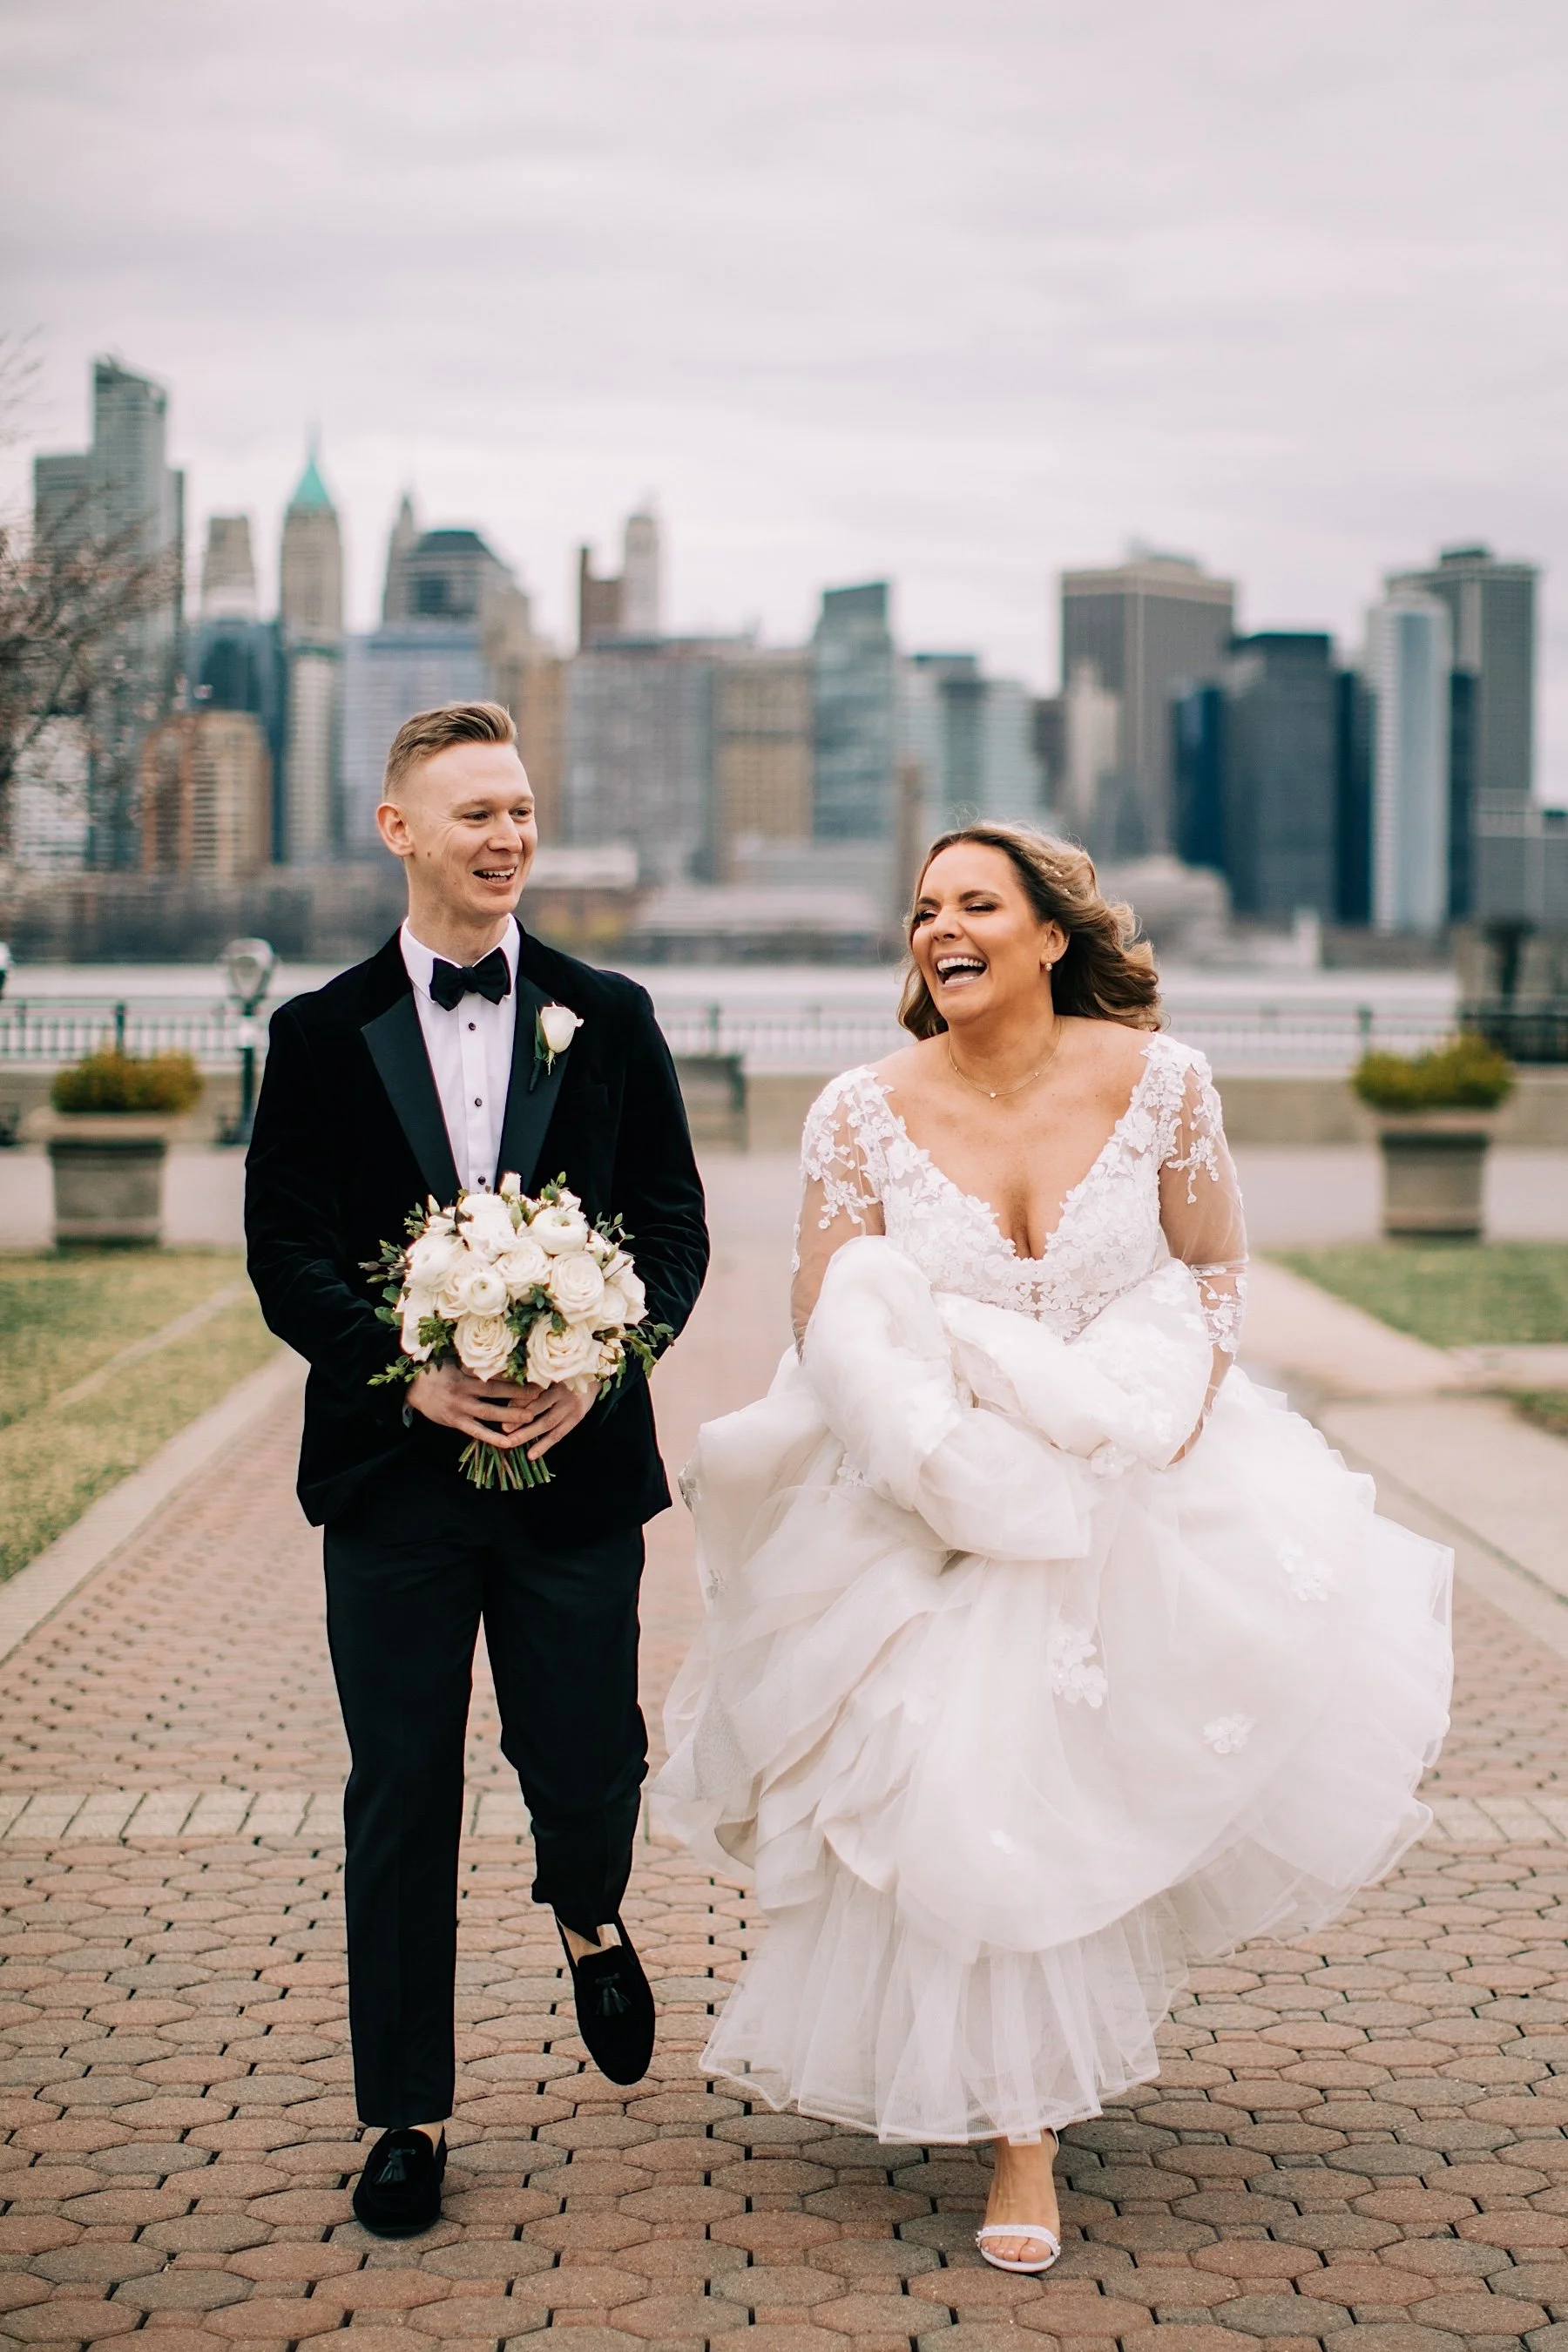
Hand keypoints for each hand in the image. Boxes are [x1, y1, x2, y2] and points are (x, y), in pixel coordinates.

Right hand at [406, 1364, 594, 1459]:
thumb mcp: (453, 1360)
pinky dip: (493, 1437)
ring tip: (531, 1418)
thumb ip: (474, 1361)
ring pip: (490, 1413)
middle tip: (541, 1395)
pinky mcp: (456, 1422)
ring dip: (511, 1415)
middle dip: (519, 1394)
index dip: (514, 1373)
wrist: (410, 1388)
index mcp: (465, 1373)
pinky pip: (477, 1432)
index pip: (494, 1373)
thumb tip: (499, 1353)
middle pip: (496, 1392)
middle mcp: (464, 1390)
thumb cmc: (435, 1371)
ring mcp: (460, 1408)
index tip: (533, 1373)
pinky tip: (508, 1442)